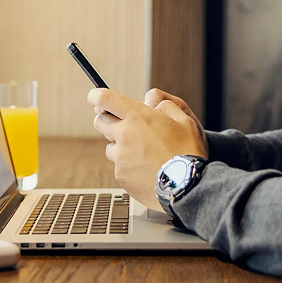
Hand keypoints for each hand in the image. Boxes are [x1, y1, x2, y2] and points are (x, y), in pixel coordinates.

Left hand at [89, 88, 207, 210]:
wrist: (186, 187)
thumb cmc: (187, 153)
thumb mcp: (185, 120)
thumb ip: (166, 105)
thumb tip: (152, 102)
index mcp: (138, 117)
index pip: (105, 99)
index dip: (96, 95)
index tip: (94, 96)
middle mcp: (124, 135)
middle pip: (100, 121)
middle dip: (107, 120)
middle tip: (123, 124)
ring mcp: (120, 157)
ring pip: (110, 146)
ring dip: (120, 145)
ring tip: (143, 152)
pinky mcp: (121, 175)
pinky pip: (119, 166)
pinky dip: (128, 165)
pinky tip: (146, 168)